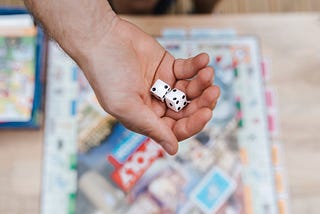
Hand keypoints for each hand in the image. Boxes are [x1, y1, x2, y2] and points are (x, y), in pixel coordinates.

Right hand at [78, 17, 219, 154]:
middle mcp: (157, 104)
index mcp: (146, 119)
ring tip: (207, 73)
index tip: (205, 113)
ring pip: (192, 91)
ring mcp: (164, 85)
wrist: (101, 39)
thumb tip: (173, 150)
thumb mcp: (126, 106)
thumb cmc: (107, 74)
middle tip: (213, 91)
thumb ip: (152, 127)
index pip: (176, 129)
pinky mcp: (168, 66)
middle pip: (188, 111)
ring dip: (203, 84)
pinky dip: (198, 66)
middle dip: (203, 103)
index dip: (193, 124)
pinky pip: (188, 70)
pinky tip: (203, 59)